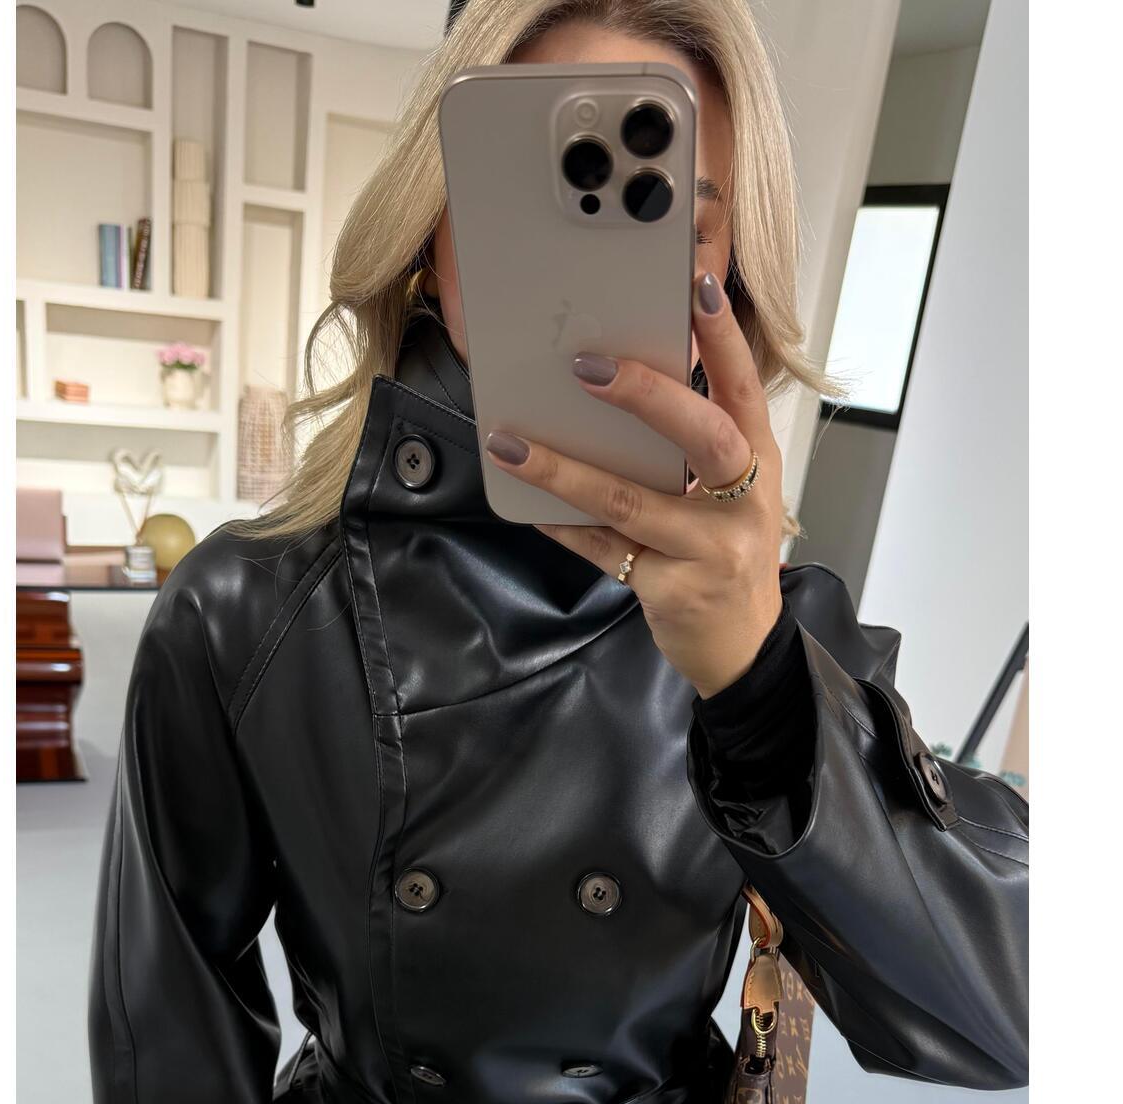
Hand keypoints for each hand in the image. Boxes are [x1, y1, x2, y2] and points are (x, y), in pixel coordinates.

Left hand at [484, 269, 784, 700]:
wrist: (742, 647)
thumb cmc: (727, 555)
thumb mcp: (731, 494)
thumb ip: (693, 446)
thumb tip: (617, 384)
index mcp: (758, 462)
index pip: (744, 388)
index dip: (724, 338)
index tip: (697, 287)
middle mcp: (743, 502)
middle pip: (702, 436)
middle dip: (647, 395)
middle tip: (586, 364)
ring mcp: (710, 549)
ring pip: (630, 500)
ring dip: (565, 469)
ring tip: (512, 442)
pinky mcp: (671, 588)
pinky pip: (602, 549)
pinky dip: (561, 523)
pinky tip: (524, 502)